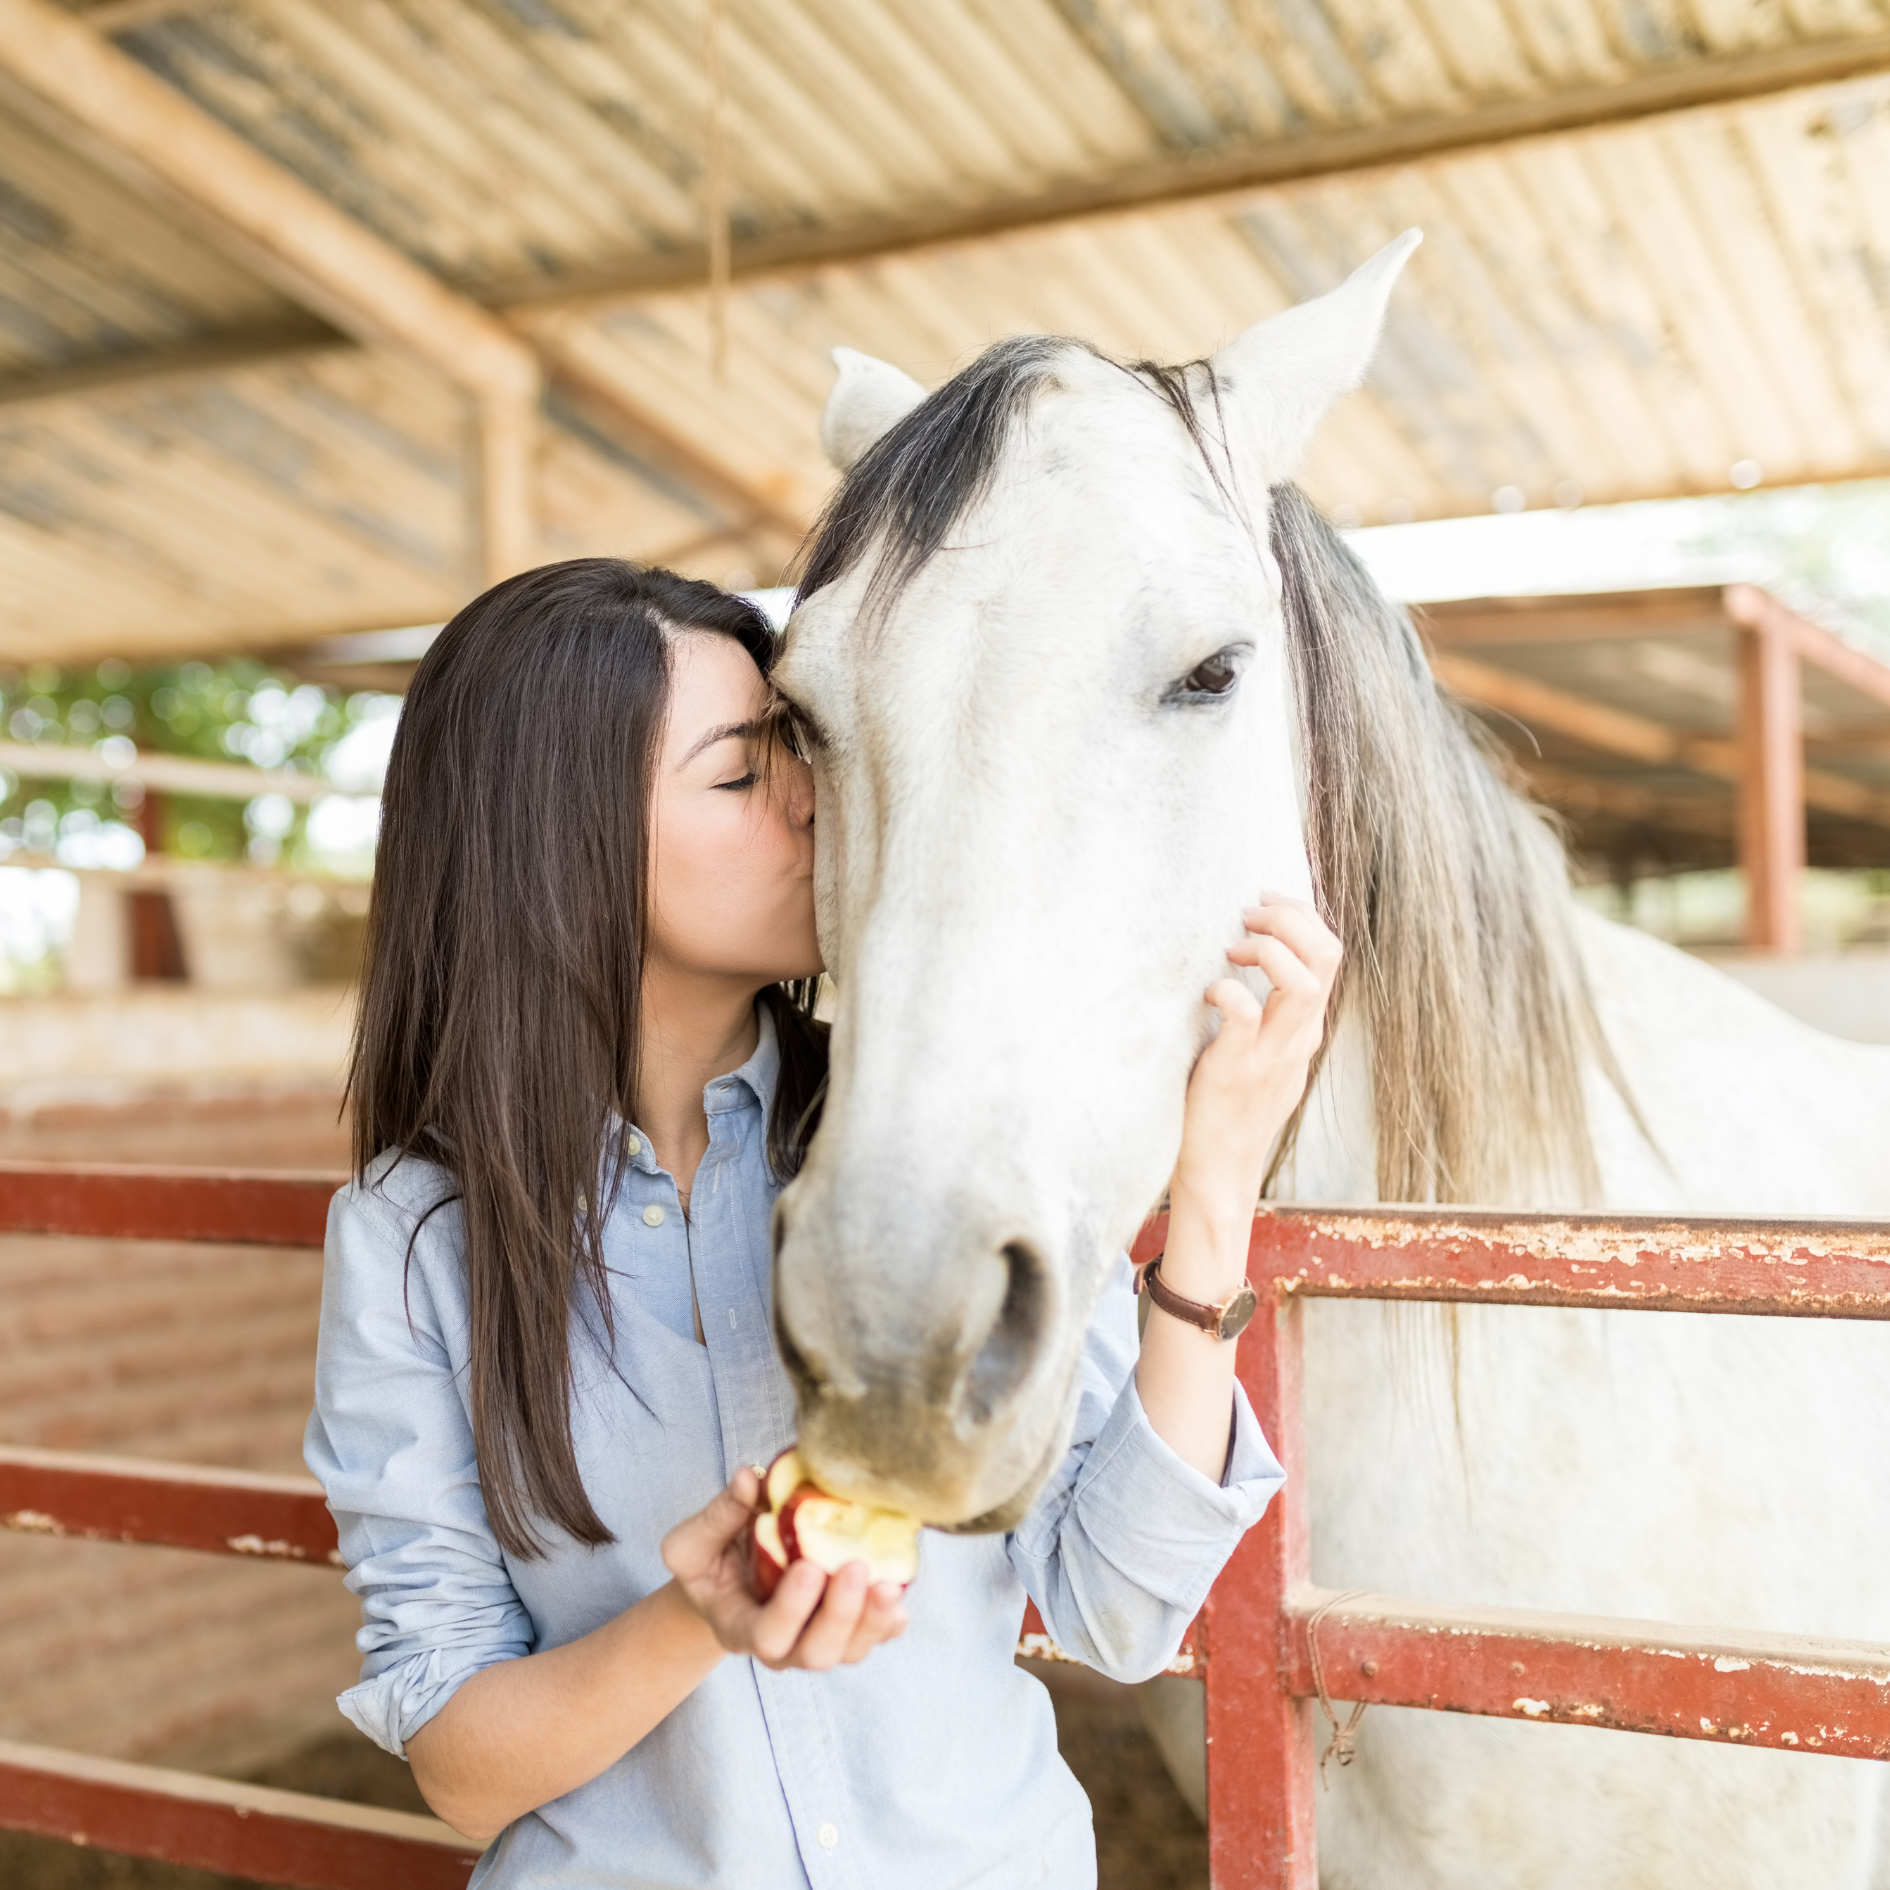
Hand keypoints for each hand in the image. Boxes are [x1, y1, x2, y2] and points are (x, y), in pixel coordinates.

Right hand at [661, 1468, 908, 1672]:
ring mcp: (814, 1642)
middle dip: (840, 1615)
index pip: (768, 1635)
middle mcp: (782, 1647)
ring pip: (848, 1651)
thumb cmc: (709, 1565)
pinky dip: (887, 1625)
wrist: (726, 1586)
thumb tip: (748, 1477)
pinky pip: (869, 1638)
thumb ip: (720, 1515)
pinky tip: (899, 1604)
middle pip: (815, 1652)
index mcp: (740, 1628)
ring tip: (889, 1584)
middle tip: (856, 1568)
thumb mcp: (693, 1544)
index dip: (791, 1608)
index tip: (808, 1567)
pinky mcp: (842, 1630)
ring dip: (871, 1620)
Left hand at [1169, 895, 1341, 1235]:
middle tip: (1249, 913)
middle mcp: (1298, 1038)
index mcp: (1306, 1028)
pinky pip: (1245, 1015)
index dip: (1302, 915)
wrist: (1219, 1170)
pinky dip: (1228, 991)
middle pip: (1327, 956)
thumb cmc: (1232, 1106)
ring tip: (1233, 947)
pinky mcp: (1236, 1071)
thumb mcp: (1269, 1054)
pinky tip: (1207, 994)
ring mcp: (1271, 1055)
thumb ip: (1274, 1014)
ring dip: (1268, 950)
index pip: (1330, 953)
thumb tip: (1257, 961)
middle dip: (1291, 918)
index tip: (1263, 903)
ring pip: (1302, 983)